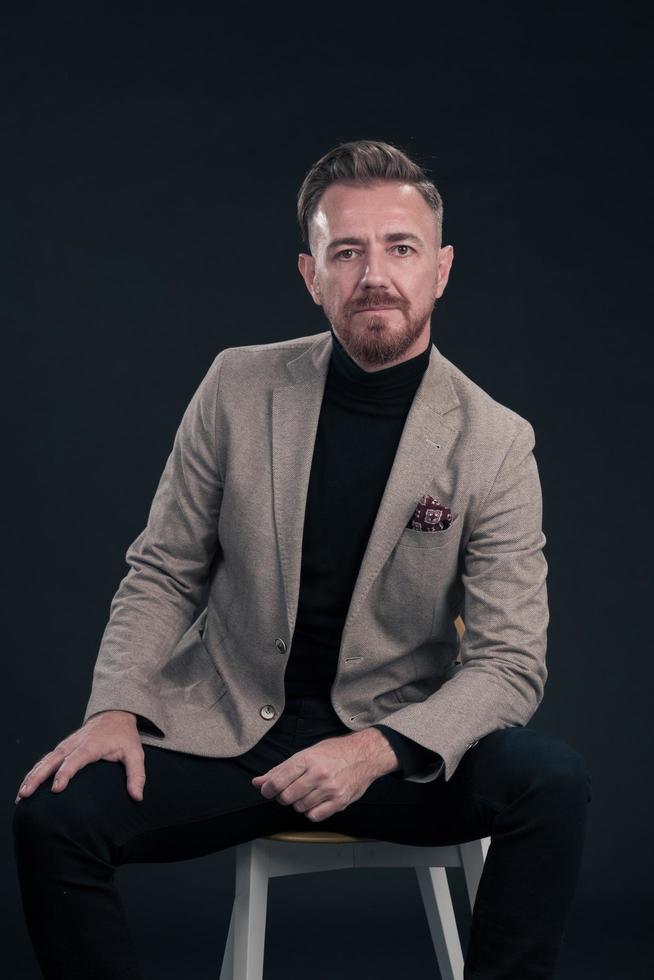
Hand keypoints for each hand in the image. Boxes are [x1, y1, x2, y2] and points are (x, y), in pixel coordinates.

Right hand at [14, 710, 145, 803]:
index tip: (55, 788)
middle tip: (26, 794)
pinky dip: (34, 771)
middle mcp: (76, 744)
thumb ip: (136, 774)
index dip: (65, 773)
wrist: (115, 714)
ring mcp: (67, 745)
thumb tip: (137, 797)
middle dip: (39, 776)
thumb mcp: (135, 753)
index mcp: (92, 745)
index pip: (76, 759)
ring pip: (46, 760)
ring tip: (21, 795)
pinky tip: (26, 785)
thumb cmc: (124, 736)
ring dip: (32, 776)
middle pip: (54, 760)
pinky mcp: (63, 747)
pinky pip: (46, 759)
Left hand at [251, 731, 381, 822]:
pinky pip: (315, 816)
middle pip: (286, 797)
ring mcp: (329, 789)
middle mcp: (318, 774)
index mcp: (307, 759)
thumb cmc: (334, 752)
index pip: (278, 781)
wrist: (364, 754)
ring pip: (300, 807)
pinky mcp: (340, 801)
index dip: (267, 789)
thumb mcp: (306, 754)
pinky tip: (316, 801)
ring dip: (299, 803)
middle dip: (284, 796)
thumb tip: (257, 782)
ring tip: (308, 792)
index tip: (267, 791)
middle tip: (290, 790)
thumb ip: (280, 770)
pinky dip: (311, 812)